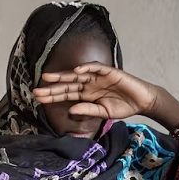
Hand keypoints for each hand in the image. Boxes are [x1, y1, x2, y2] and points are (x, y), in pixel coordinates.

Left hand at [33, 62, 161, 119]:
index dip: (53, 96)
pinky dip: (87, 67)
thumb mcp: (103, 113)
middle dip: (52, 87)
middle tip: (35, 91)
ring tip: (48, 77)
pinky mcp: (109, 71)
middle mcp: (89, 84)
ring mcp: (98, 77)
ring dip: (63, 75)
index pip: (66, 94)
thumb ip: (88, 111)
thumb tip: (71, 111)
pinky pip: (96, 67)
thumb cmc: (123, 106)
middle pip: (67, 84)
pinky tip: (76, 69)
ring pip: (77, 74)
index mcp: (86, 95)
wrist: (142, 101)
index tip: (38, 99)